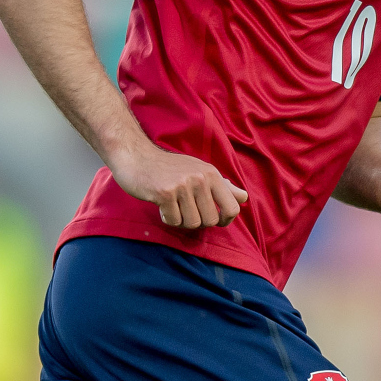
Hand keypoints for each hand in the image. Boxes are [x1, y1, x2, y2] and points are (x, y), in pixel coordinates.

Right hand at [111, 143, 248, 228]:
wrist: (136, 157)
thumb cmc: (168, 168)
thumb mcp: (199, 171)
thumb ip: (222, 186)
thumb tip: (244, 198)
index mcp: (212, 174)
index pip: (233, 207)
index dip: (225, 220)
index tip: (215, 220)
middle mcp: (200, 178)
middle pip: (210, 220)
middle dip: (198, 221)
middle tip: (185, 211)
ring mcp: (183, 185)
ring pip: (192, 223)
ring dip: (181, 220)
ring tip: (173, 206)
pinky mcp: (165, 193)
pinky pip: (173, 221)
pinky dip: (167, 218)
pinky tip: (162, 206)